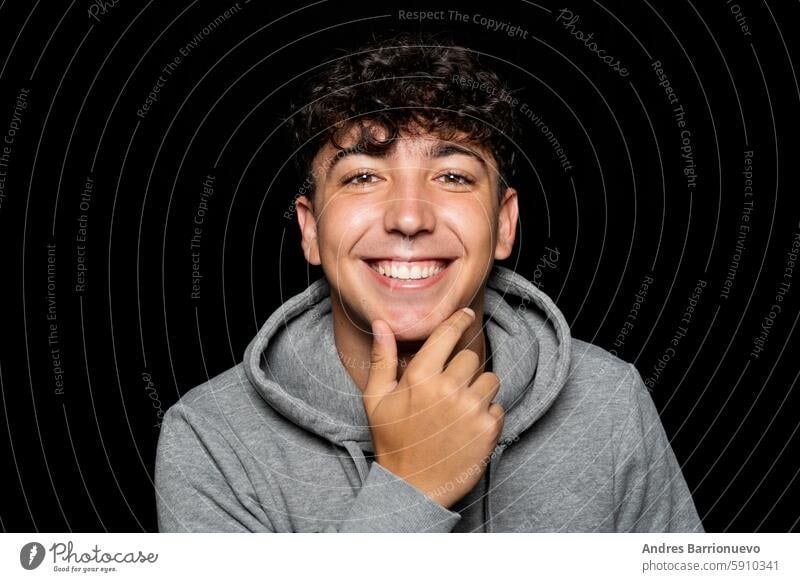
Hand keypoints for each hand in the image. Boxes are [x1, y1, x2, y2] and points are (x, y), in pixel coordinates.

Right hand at [362, 308, 503, 508]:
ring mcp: (471, 409)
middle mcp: (448, 389)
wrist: (412, 487)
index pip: (447, 335)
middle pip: (471, 357)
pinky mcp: (489, 429)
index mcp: (420, 377)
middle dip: (463, 369)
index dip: (458, 321)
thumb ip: (382, 359)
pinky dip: (488, 414)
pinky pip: (499, 406)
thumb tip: (382, 324)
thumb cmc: (392, 441)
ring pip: (490, 379)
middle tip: (450, 389)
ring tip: (460, 409)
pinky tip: (468, 427)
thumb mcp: (376, 399)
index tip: (465, 315)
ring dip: (479, 390)